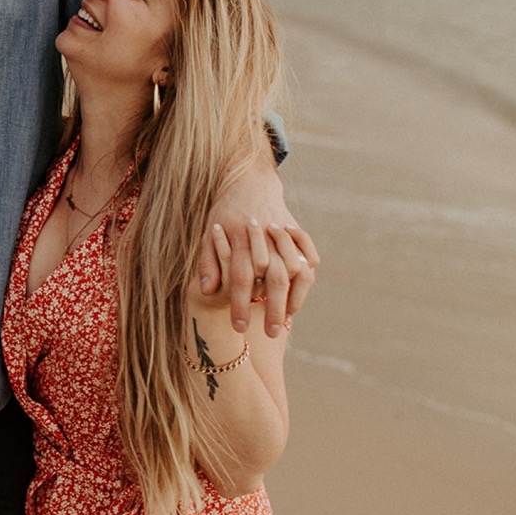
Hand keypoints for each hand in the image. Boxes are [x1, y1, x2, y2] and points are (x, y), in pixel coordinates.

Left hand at [196, 145, 318, 336]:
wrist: (247, 180)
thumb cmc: (224, 214)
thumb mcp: (209, 235)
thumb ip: (209, 263)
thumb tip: (206, 291)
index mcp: (238, 238)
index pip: (239, 277)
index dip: (239, 304)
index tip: (240, 328)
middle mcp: (263, 236)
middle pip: (273, 277)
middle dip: (273, 308)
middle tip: (271, 333)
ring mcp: (283, 231)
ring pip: (296, 267)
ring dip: (294, 295)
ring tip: (287, 318)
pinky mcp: (296, 229)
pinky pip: (308, 255)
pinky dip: (306, 276)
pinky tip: (299, 296)